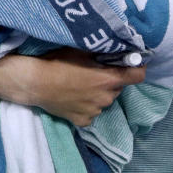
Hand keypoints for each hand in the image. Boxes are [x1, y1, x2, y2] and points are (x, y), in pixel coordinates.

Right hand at [0, 49, 145, 127]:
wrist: (34, 83)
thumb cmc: (58, 62)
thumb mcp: (83, 51)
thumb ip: (104, 54)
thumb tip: (118, 51)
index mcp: (109, 80)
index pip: (138, 76)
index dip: (137, 68)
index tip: (132, 63)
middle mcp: (106, 98)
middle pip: (117, 87)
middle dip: (110, 80)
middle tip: (94, 72)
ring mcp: (95, 111)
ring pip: (104, 100)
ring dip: (98, 93)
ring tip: (79, 85)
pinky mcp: (83, 121)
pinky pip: (91, 111)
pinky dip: (86, 105)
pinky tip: (72, 97)